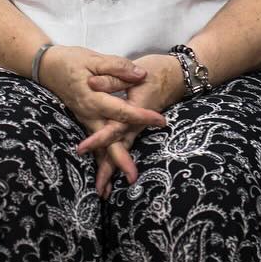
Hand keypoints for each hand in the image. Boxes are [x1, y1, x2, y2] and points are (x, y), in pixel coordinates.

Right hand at [36, 45, 165, 192]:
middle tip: (133, 177)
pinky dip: (98, 159)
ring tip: (109, 190)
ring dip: (104, 167)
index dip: (142, 116)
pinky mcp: (83, 120)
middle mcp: (88, 113)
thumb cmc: (71, 59)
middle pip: (107, 141)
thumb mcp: (95, 58)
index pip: (122, 111)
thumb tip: (141, 75)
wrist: (46, 65)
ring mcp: (84, 119)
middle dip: (119, 160)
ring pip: (97, 147)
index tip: (160, 121)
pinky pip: (93, 143)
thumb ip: (118, 68)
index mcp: (94, 98)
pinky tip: (103, 175)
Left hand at [77, 53, 186, 194]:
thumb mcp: (135, 70)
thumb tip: (90, 83)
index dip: (99, 138)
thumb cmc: (156, 71)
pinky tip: (109, 172)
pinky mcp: (135, 127)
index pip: (114, 127)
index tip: (82, 148)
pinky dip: (117, 160)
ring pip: (122, 150)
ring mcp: (136, 127)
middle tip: (99, 189)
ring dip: (113, 169)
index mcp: (134, 109)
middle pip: (120, 148)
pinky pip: (124, 145)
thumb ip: (112, 78)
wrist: (177, 75)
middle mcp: (135, 123)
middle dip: (110, 169)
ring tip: (102, 191)